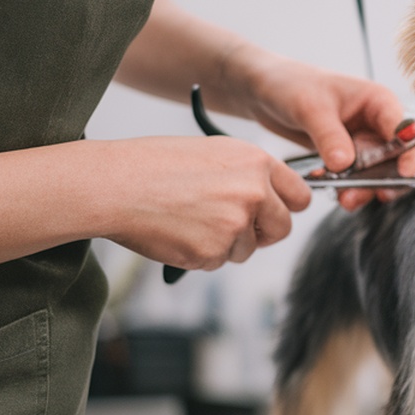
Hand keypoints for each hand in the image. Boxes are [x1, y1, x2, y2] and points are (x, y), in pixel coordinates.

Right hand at [99, 136, 311, 269]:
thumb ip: (247, 175)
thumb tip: (268, 197)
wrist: (115, 184)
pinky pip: (218, 262)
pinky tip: (178, 231)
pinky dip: (200, 253)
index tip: (278, 212)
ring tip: (190, 219)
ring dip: (225, 243)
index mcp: (256, 162)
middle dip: (263, 232)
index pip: (300, 195)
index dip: (288, 206)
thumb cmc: (154, 165)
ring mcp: (235, 225)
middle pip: (283, 228)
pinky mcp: (213, 252)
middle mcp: (253, 193)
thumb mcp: (213, 152)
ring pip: (247, 249)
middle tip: (234, 226)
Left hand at [230, 53, 414, 211]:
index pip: (404, 130)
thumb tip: (345, 165)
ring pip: (376, 172)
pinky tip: (329, 188)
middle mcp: (376, 121)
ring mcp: (363, 140)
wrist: (265, 91)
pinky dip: (347, 186)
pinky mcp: (348, 155)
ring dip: (363, 188)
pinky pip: (356, 176)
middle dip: (382, 180)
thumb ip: (329, 136)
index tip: (403, 176)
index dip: (408, 154)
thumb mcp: (309, 108)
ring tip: (344, 199)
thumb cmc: (290, 85)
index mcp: (378, 101)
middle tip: (358, 195)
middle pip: (395, 158)